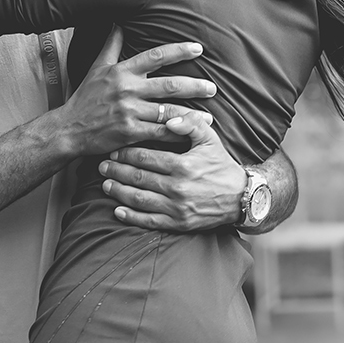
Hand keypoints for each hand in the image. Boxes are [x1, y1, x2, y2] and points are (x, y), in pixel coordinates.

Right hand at [55, 28, 215, 158]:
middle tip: (212, 88)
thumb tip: (118, 23)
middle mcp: (127, 89)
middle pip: (169, 85)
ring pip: (168, 111)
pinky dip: (176, 134)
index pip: (156, 56)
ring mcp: (129, 112)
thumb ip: (112, 45)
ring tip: (209, 118)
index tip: (198, 49)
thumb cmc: (85, 98)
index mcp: (122, 71)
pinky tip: (190, 135)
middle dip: (194, 86)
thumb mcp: (97, 67)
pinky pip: (159, 133)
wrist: (68, 129)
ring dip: (191, 114)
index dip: (179, 51)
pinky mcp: (129, 133)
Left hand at [100, 109, 245, 229]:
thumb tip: (168, 119)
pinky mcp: (178, 223)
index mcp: (183, 165)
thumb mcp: (210, 139)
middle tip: (102, 166)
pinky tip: (118, 211)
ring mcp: (177, 208)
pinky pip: (149, 221)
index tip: (113, 150)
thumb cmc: (222, 165)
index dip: (126, 154)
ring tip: (105, 184)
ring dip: (119, 192)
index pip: (146, 157)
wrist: (241, 197)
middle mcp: (177, 188)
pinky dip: (131, 217)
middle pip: (138, 178)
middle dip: (117, 171)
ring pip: (139, 199)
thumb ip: (189, 124)